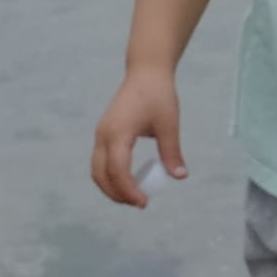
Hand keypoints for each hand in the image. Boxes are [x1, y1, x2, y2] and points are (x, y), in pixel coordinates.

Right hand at [88, 64, 186, 207]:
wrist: (145, 73)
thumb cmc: (158, 96)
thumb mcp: (169, 124)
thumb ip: (172, 152)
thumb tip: (180, 176)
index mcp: (118, 132)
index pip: (118, 170)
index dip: (128, 190)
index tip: (143, 202)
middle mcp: (104, 135)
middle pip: (101, 174)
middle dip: (117, 194)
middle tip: (139, 204)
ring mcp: (101, 134)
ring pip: (97, 169)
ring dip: (111, 187)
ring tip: (133, 197)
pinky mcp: (103, 133)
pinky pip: (100, 161)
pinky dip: (110, 176)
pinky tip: (129, 182)